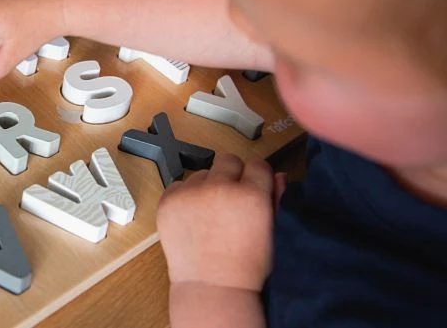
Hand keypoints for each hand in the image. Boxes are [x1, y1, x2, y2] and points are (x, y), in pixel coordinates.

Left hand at [157, 154, 285, 291]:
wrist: (212, 287)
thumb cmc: (246, 266)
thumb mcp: (271, 232)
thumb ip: (275, 199)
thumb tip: (277, 175)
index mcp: (251, 195)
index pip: (257, 165)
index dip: (256, 178)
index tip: (253, 189)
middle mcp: (220, 188)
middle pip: (228, 160)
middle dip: (232, 176)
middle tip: (230, 200)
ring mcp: (191, 193)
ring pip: (203, 173)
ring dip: (207, 186)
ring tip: (209, 214)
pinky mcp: (168, 201)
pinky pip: (179, 185)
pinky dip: (185, 197)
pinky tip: (192, 217)